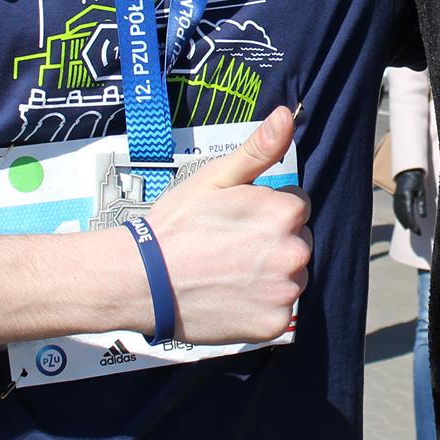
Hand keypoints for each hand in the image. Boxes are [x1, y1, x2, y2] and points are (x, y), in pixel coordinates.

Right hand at [144, 106, 311, 344]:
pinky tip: (230, 297)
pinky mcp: (274, 324)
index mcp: (286, 212)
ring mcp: (286, 292)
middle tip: (228, 248)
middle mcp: (296, 252)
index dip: (264, 211)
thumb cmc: (177, 224)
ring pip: (290, 277)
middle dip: (271, 242)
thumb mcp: (216, 178)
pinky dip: (259, 307)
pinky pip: (279, 311)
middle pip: (297, 242)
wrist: (142, 280)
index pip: (295, 207)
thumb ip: (259, 149)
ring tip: (227, 273)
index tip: (234, 221)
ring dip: (269, 275)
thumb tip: (289, 114)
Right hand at [390, 168, 424, 232]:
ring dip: (404, 222)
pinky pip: (396, 210)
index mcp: (406, 196)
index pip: (409, 214)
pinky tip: (404, 221)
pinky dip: (400, 217)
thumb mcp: (422, 192)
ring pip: (398, 213)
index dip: (413, 224)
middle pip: (403, 215)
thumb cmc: (417, 181)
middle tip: (416, 232)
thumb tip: (422, 217)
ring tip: (410, 228)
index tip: (417, 231)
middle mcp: (399, 198)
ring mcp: (396, 198)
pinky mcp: (395, 198)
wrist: (408, 171)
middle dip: (409, 225)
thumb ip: (422, 204)